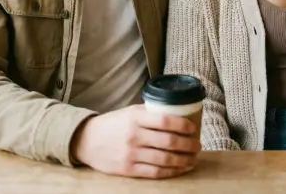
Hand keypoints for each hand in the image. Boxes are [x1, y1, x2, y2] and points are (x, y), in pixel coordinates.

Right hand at [70, 105, 199, 178]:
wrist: (87, 140)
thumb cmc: (112, 124)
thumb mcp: (129, 111)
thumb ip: (149, 112)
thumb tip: (174, 112)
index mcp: (136, 117)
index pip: (165, 120)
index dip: (183, 125)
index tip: (193, 128)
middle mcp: (134, 135)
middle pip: (168, 141)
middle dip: (188, 145)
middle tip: (198, 145)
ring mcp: (131, 153)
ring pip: (164, 159)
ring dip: (183, 160)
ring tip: (193, 158)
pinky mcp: (128, 169)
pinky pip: (155, 172)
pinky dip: (171, 171)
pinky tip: (180, 169)